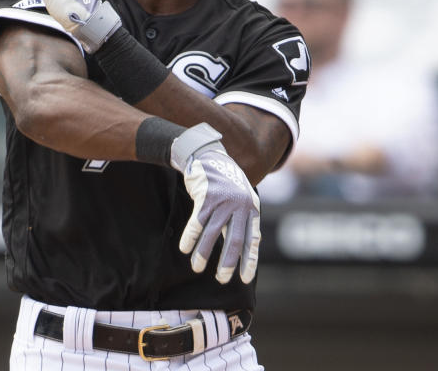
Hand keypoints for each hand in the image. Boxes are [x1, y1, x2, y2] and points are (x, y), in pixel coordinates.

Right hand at [171, 124, 260, 284]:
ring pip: (211, 234)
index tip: (245, 279)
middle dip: (227, 262)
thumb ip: (245, 220)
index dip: (249, 260)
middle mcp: (239, 206)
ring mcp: (222, 201)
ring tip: (197, 268)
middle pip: (234, 240)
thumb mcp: (243, 199)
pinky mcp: (205, 197)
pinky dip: (190, 237)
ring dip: (203, 253)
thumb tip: (249, 248)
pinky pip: (196, 222)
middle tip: (221, 280)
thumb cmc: (227, 184)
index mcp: (251, 209)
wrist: (210, 157)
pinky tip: (185, 249)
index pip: (252, 239)